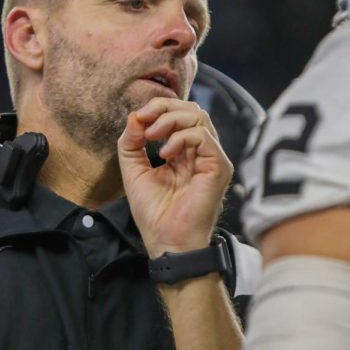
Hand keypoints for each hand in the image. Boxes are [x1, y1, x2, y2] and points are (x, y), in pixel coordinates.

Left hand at [117, 98, 232, 256]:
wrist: (167, 241)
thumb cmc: (155, 213)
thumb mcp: (133, 172)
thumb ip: (131, 144)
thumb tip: (134, 117)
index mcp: (184, 151)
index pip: (179, 113)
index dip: (158, 108)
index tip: (138, 118)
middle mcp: (201, 151)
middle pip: (191, 109)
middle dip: (164, 107)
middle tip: (144, 119)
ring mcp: (212, 158)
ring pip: (199, 117)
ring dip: (170, 120)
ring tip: (152, 136)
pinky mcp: (218, 166)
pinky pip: (203, 136)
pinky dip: (181, 138)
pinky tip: (165, 154)